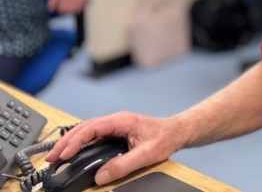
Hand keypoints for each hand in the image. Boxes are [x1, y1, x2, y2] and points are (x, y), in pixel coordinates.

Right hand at [46, 112, 186, 184]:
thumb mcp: (147, 154)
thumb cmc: (165, 137)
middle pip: (84, 128)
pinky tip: (72, 154)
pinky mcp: (115, 134)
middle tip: (51, 158)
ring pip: (86, 132)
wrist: (176, 132)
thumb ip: (124, 165)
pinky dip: (80, 145)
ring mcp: (114, 127)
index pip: (92, 127)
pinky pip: (93, 137)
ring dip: (70, 143)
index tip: (65, 154)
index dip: (76, 140)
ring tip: (56, 157)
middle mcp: (116, 121)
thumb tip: (102, 175)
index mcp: (122, 120)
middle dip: (66, 142)